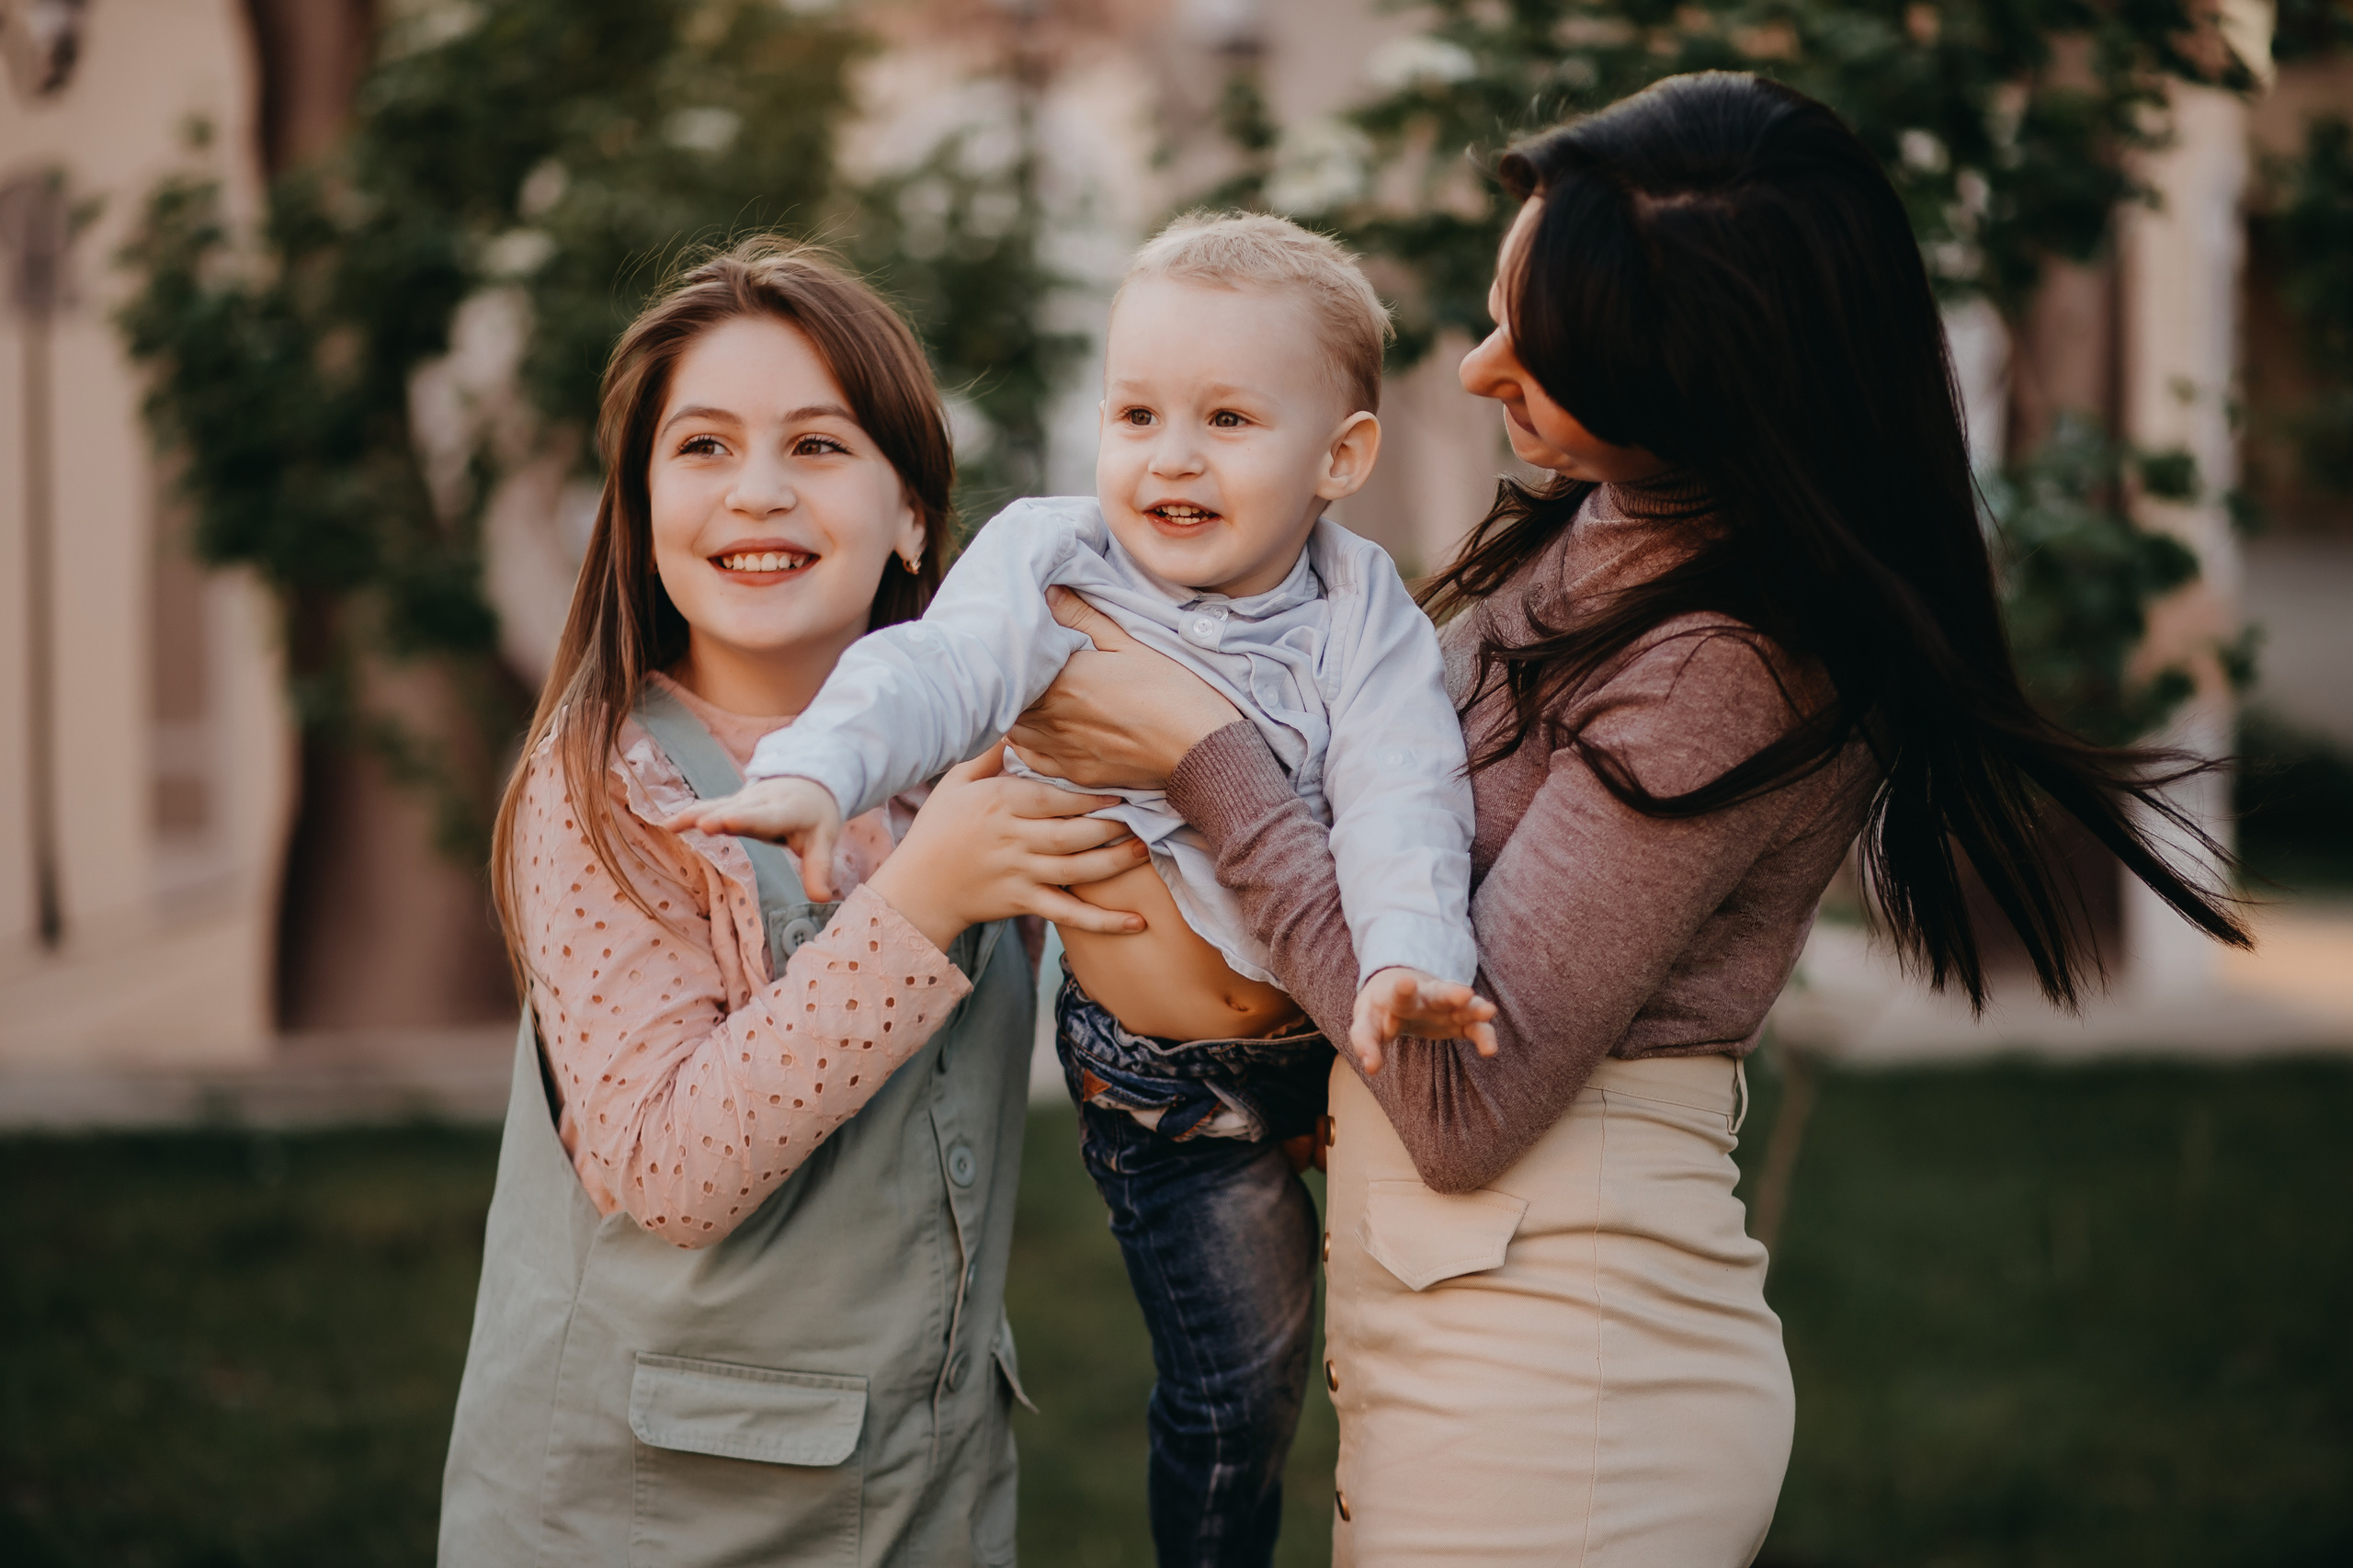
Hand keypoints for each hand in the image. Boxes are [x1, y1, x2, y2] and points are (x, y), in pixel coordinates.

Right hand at [665, 777, 847, 898]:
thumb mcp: (823, 841)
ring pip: (718, 806)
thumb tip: (823, 899)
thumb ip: (819, 869)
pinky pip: (707, 807)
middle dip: (721, 816)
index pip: (766, 817)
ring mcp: (743, 801)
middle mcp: (761, 802)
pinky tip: (665, 826)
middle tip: (703, 824)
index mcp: (786, 811)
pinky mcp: (730, 804)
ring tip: (672, 824)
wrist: (807, 783)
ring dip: (697, 814)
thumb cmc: (814, 818)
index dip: (748, 819)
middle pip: (738, 810)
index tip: (730, 822)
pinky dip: (688, 815)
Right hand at [865, 746, 1154, 955]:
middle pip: (1070, 834)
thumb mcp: (954, 783)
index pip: (1051, 798)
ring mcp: (1019, 874)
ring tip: (1143, 851)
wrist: (917, 890)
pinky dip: (1104, 922)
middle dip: (1111, 827)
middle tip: (1142, 818)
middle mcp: (1011, 840)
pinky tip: (1137, 921)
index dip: (1088, 795)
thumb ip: (987, 754)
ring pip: (1076, 871)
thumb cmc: (937, 829)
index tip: (1120, 790)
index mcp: (999, 804)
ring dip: (1114, 863)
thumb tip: (1014, 724)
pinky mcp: (1023, 904)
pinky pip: (1069, 915)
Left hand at [1006, 587, 1243, 790]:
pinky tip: (1045, 733)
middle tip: (1025, 673)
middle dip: (1012, 687)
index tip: (1022, 649)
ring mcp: (1063, 751)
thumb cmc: (1171, 691)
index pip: (1013, 669)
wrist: (1200, 748)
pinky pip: (1033, 762)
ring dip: (1019, 716)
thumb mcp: (1130, 644)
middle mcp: (1053, 719)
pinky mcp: (1076, 774)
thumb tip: (1051, 592)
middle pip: (1010, 702)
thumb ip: (1085, 618)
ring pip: (1015, 733)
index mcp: (1063, 680)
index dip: (1013, 659)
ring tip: (1035, 702)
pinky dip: (1030, 746)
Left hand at [1347, 966, 1499, 1075]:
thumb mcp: (1366, 1023)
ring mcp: (1446, 1006)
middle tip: (1464, 993)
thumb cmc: (1380, 1011)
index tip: (1407, 983)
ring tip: (1489, 1011)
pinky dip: (1484, 1035)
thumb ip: (1365, 1043)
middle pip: (1440, 992)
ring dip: (1475, 1008)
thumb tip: (1371, 1068)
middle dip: (1451, 992)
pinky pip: (1475, 1028)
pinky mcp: (1459, 1021)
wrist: (1400, 990)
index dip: (1403, 989)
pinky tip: (1490, 1049)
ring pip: (1464, 1005)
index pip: (1400, 992)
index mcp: (1399, 995)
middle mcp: (1427, 996)